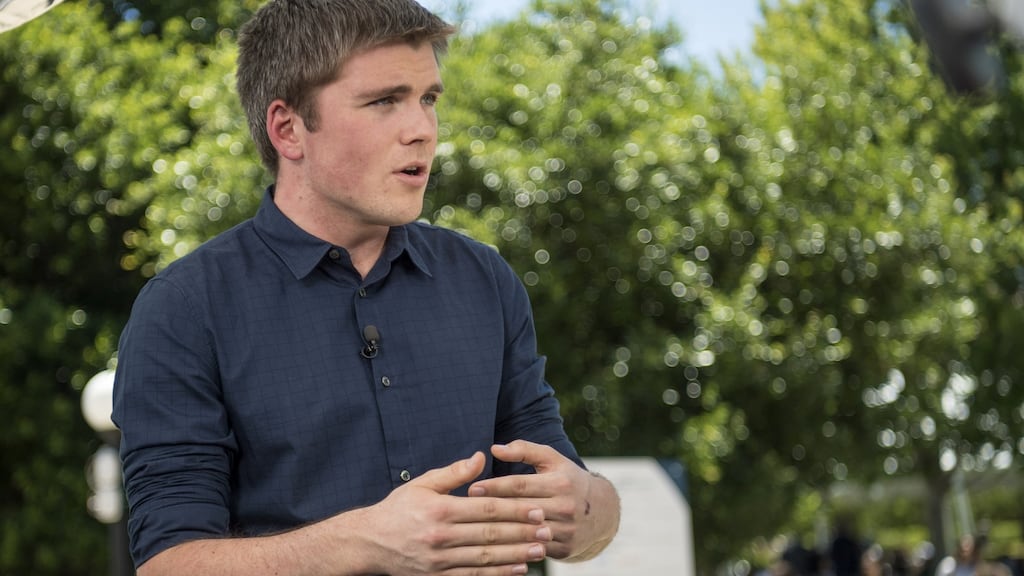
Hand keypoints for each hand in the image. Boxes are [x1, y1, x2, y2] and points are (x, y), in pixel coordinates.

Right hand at [361, 451, 552, 574]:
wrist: (369, 543)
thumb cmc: (398, 509)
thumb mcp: (421, 484)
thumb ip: (453, 472)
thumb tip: (481, 456)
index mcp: (440, 510)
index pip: (485, 509)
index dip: (514, 509)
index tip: (537, 508)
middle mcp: (441, 536)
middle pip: (490, 534)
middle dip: (522, 532)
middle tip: (547, 529)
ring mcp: (440, 560)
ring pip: (485, 558)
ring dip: (516, 555)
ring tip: (539, 550)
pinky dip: (497, 575)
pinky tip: (517, 571)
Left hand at [467, 441, 619, 560]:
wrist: (603, 512)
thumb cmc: (568, 479)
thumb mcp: (552, 459)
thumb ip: (524, 449)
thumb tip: (495, 448)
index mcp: (559, 482)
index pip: (521, 484)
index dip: (495, 486)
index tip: (472, 487)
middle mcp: (564, 506)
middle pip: (520, 509)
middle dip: (491, 509)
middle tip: (465, 509)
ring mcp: (566, 530)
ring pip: (526, 532)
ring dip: (499, 532)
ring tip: (473, 530)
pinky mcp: (564, 549)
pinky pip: (533, 550)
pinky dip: (513, 549)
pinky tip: (492, 548)